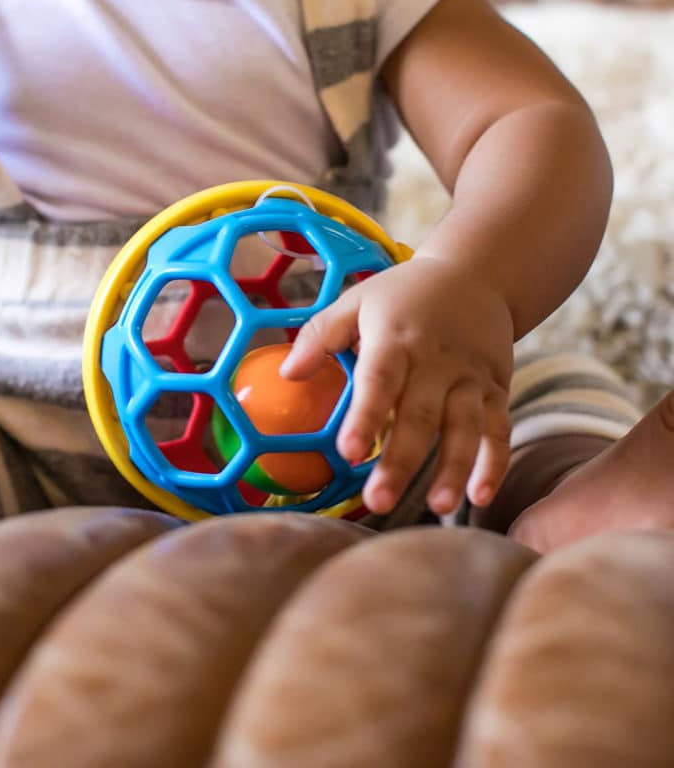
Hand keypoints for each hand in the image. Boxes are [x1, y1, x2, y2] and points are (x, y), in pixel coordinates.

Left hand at [281, 256, 513, 516]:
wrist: (475, 275)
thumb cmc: (403, 295)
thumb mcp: (357, 301)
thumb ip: (320, 335)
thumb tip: (286, 374)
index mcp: (395, 338)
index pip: (379, 380)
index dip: (365, 417)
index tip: (349, 452)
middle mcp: (435, 360)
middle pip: (419, 416)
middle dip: (400, 461)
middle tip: (379, 501)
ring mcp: (470, 376)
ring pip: (463, 428)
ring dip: (452, 469)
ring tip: (438, 508)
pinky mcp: (496, 388)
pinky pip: (497, 429)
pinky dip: (493, 463)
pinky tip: (479, 497)